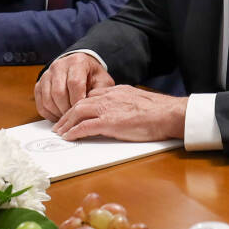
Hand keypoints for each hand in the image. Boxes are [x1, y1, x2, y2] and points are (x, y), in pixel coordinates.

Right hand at [34, 52, 115, 121]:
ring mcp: (47, 75)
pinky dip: (49, 114)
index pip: (74, 83)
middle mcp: (59, 66)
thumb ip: (99, 93)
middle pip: (58, 92)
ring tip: (68, 119)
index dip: (78, 100)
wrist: (80, 67)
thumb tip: (92, 109)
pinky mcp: (39, 85)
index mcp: (76, 62)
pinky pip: (40, 103)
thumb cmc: (92, 76)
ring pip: (48, 99)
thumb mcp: (102, 81)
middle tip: (76, 119)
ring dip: (58, 113)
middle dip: (67, 109)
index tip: (83, 111)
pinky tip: (59, 117)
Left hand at [52, 85, 186, 141]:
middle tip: (60, 125)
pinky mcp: (109, 122)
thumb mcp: (137, 100)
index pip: (91, 95)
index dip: (79, 105)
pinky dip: (74, 131)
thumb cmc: (159, 111)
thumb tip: (120, 112)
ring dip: (66, 123)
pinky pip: (85, 126)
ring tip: (60, 132)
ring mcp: (108, 109)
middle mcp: (109, 96)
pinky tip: (69, 137)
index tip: (73, 113)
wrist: (168, 113)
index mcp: (117, 90)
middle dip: (67, 114)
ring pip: (78, 112)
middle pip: (80, 103)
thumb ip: (125, 103)